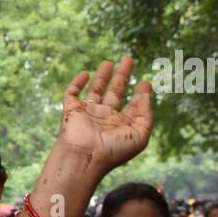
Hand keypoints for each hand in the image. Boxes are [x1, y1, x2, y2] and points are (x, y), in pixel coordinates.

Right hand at [57, 57, 152, 180]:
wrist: (84, 157)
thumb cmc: (113, 151)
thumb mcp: (140, 134)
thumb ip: (146, 113)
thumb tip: (145, 92)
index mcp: (120, 125)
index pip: (132, 106)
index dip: (140, 94)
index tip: (145, 82)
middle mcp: (105, 117)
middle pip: (115, 92)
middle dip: (122, 76)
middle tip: (128, 59)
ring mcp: (88, 112)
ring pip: (95, 90)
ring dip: (102, 76)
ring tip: (110, 62)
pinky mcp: (72, 110)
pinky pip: (72, 93)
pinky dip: (77, 83)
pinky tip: (86, 73)